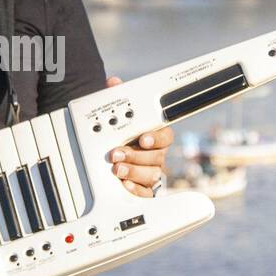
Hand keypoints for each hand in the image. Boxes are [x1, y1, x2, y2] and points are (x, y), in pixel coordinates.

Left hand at [104, 75, 171, 197]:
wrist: (110, 153)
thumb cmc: (119, 134)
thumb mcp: (116, 114)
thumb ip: (116, 97)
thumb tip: (113, 83)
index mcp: (155, 136)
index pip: (165, 137)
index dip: (156, 138)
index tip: (143, 139)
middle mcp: (156, 155)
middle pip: (156, 157)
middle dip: (136, 155)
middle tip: (117, 153)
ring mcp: (151, 172)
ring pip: (151, 174)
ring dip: (133, 171)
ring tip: (116, 169)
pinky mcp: (144, 188)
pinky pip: (146, 192)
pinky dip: (136, 189)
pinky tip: (124, 184)